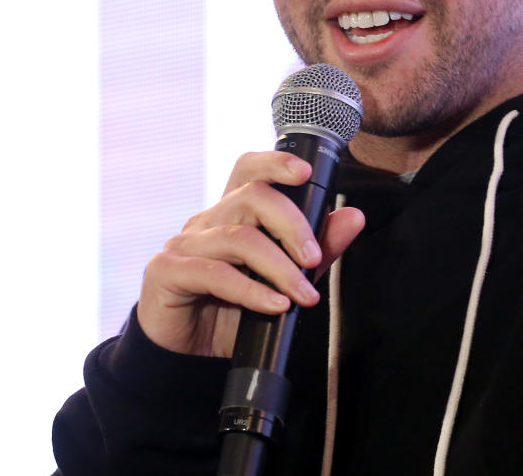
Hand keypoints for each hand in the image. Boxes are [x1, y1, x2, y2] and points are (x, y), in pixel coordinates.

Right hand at [136, 150, 364, 356]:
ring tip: (303, 296)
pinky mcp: (168, 272)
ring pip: (239, 238)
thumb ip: (318, 250)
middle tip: (314, 260)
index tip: (305, 172)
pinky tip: (275, 306)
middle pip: (251, 197)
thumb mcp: (283, 281)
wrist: (188, 358)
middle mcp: (206, 222)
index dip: (275, 163)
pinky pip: (216, 273)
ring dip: (280, 268)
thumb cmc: (231, 314)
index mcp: (231, 215)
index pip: (248, 170)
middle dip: (292, 225)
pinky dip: (252, 291)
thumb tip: (354, 217)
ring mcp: (184, 244)